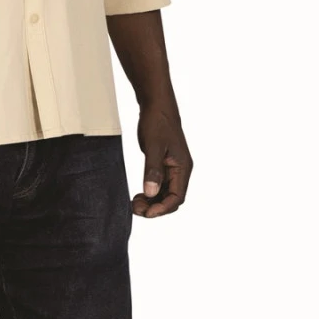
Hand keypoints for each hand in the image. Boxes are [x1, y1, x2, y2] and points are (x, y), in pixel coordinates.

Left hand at [132, 101, 191, 217]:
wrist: (156, 106)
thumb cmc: (157, 122)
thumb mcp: (153, 147)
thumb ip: (152, 170)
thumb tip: (151, 193)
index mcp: (183, 167)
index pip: (177, 198)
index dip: (162, 209)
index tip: (146, 213)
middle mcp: (181, 170)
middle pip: (172, 199)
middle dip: (156, 208)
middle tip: (136, 208)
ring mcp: (173, 169)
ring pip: (166, 194)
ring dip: (152, 202)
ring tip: (135, 203)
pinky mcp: (165, 165)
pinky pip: (161, 186)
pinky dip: (151, 193)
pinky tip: (139, 194)